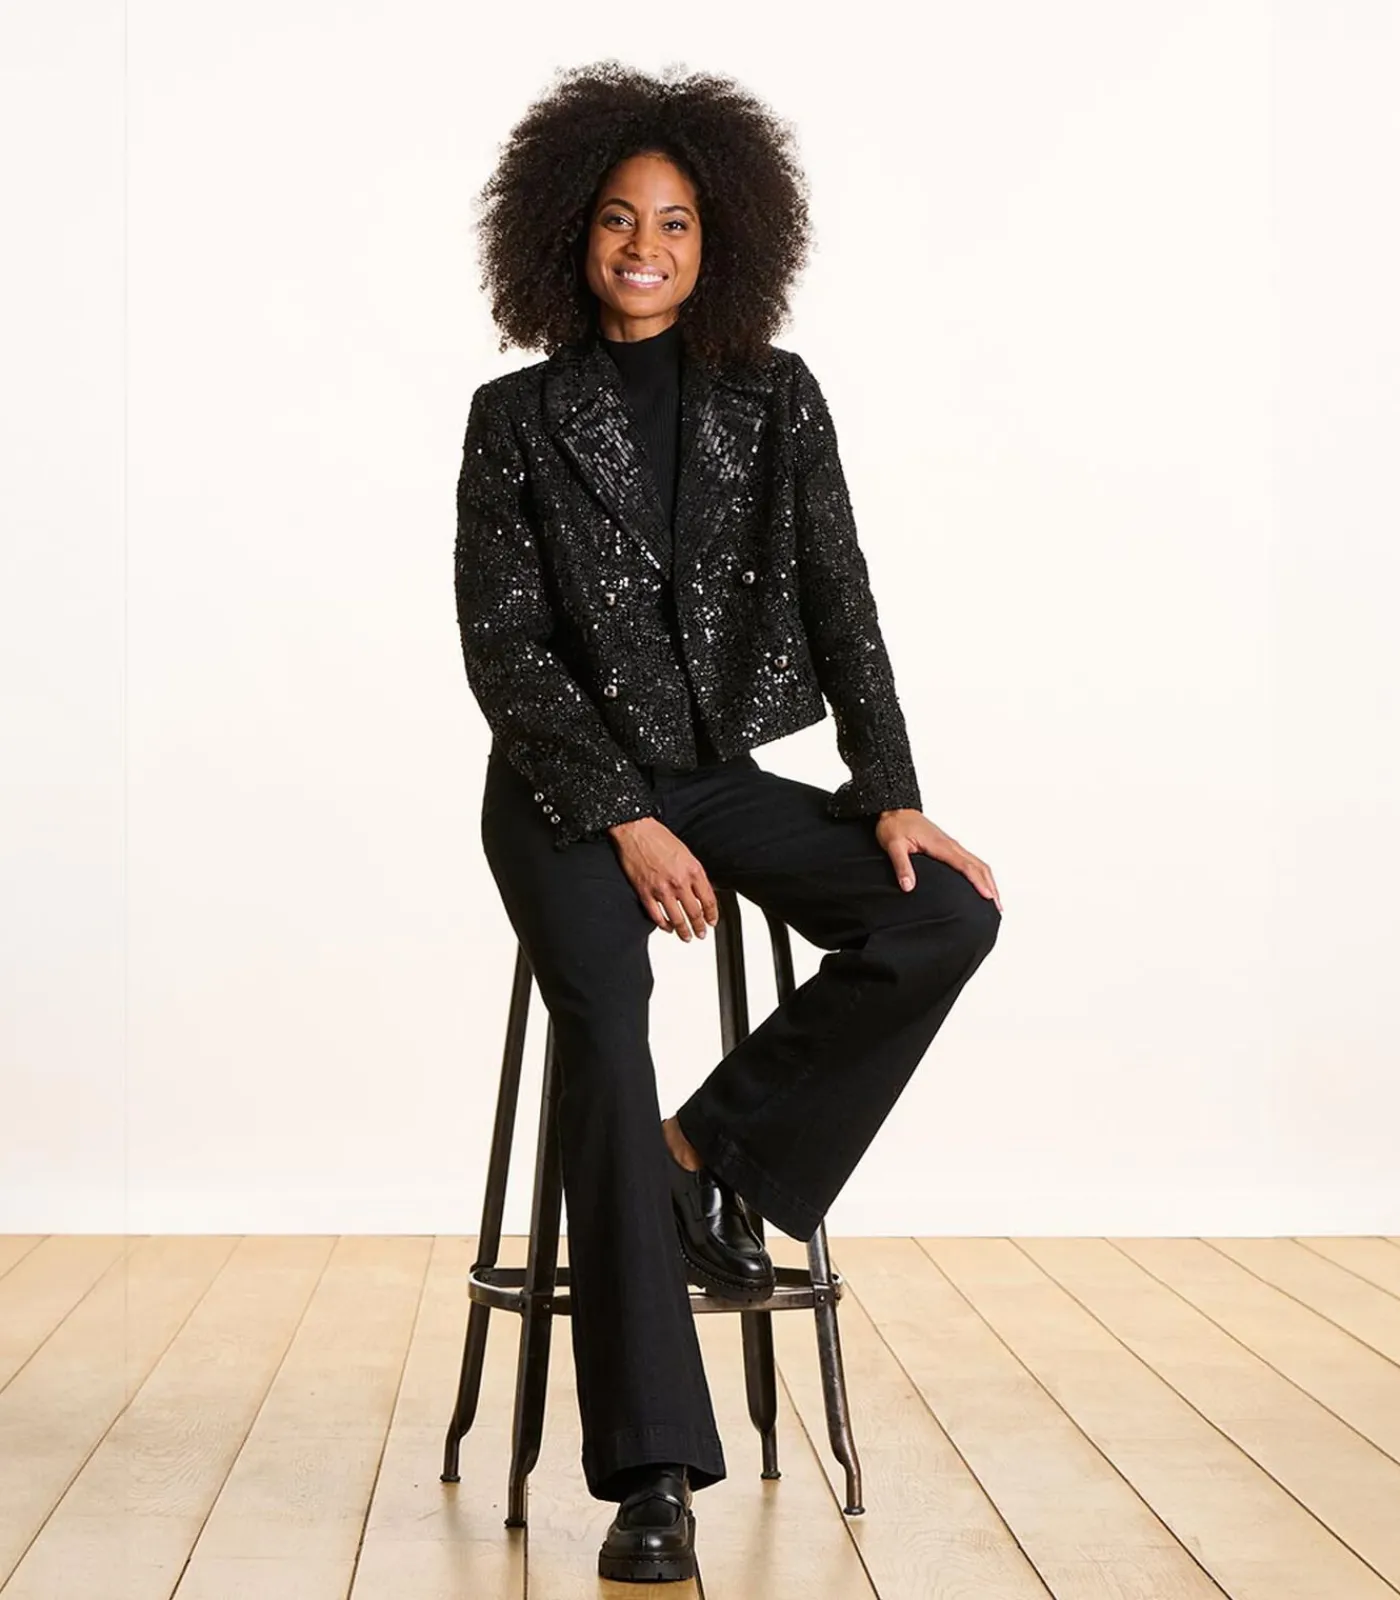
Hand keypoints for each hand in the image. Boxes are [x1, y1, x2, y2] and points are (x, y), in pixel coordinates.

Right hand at [607, 816, 719, 940]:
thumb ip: (694, 873)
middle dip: (700, 927)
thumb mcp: (686, 853)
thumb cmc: (659, 837)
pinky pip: (656, 915)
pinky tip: (667, 928)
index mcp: (693, 870)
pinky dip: (663, 925)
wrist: (636, 831)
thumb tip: (700, 891)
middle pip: (694, 912)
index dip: (712, 914)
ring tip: (686, 937)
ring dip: (683, 931)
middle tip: (701, 934)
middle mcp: (679, 882)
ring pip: (677, 918)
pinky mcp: (645, 892)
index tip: (712, 921)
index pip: (708, 900)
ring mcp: (662, 889)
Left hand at [875, 809, 1001, 911]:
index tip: (989, 896)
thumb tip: (908, 886)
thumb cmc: (895, 826)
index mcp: (941, 846)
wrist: (896, 810)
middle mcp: (951, 845)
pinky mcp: (949, 847)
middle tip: (997, 906)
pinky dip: (980, 873)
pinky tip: (979, 883)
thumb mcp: (894, 846)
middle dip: (991, 886)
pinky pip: (970, 860)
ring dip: (988, 880)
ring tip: (994, 900)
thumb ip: (902, 866)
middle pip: (979, 866)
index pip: (966, 866)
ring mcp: (951, 845)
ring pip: (978, 863)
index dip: (979, 882)